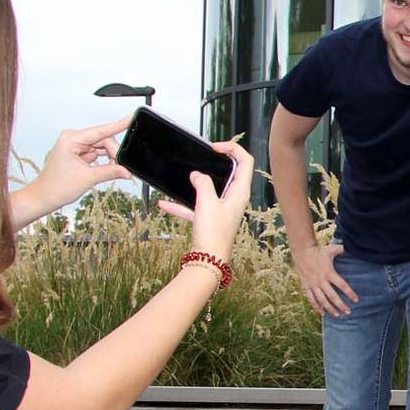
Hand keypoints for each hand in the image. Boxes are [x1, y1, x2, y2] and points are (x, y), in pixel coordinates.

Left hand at [12, 114, 133, 226]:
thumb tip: (126, 171)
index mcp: (70, 139)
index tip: (131, 117)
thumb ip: (110, 172)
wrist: (44, 197)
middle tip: (122, 168)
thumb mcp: (87, 178)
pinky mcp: (78, 153)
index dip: (119, 124)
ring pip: (102, 146)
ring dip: (109, 158)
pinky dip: (104, 161)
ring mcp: (75, 146)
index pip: (101, 131)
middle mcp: (72, 139)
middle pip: (103, 140)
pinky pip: (97, 152)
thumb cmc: (56, 187)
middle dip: (114, 153)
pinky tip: (105, 169)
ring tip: (112, 170)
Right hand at [156, 139, 254, 260]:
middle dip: (216, 162)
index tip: (215, 147)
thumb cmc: (214, 234)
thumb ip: (203, 183)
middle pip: (230, 172)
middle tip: (204, 155)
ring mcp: (222, 209)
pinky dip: (182, 204)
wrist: (208, 262)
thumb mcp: (207, 203)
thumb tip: (197, 174)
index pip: (244, 161)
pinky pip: (195, 206)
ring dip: (198, 182)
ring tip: (185, 175)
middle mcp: (234, 199)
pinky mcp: (210, 220)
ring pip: (211, 188)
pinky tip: (164, 205)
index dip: (232, 149)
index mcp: (240, 192)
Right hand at [289, 241, 359, 316]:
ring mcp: (313, 285)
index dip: (350, 293)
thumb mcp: (332, 249)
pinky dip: (317, 307)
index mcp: (329, 273)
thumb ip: (342, 249)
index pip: (342, 286)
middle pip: (333, 296)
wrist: (302, 252)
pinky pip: (311, 299)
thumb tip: (352, 246)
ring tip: (337, 315)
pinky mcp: (306, 286)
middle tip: (348, 312)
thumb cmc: (319, 251)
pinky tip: (323, 313)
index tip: (356, 300)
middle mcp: (321, 280)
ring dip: (330, 309)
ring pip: (322, 300)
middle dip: (341, 305)